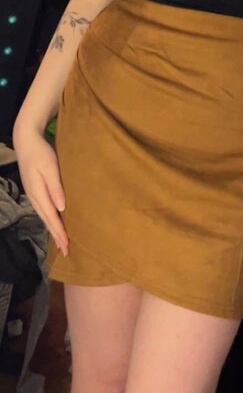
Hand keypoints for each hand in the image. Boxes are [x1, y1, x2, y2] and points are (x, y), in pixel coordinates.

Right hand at [13, 126, 68, 254]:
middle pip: (47, 220)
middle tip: (66, 251)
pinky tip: (54, 221)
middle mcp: (34, 196)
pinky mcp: (35, 189)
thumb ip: (55, 187)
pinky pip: (43, 209)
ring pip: (44, 216)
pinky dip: (49, 219)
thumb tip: (61, 208)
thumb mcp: (50, 167)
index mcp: (38, 193)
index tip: (66, 245)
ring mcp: (33, 193)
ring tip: (61, 242)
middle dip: (56, 236)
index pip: (51, 217)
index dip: (59, 232)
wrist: (26, 141)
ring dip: (53, 229)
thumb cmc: (40, 152)